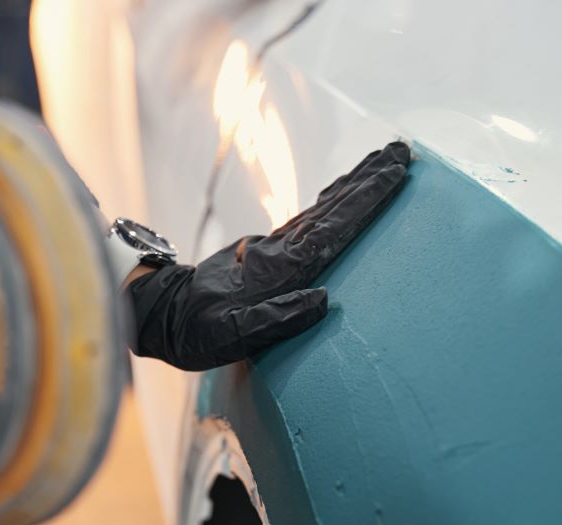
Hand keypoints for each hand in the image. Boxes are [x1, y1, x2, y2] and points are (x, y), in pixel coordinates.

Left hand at [126, 141, 409, 370]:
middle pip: (332, 210)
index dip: (364, 201)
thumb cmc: (195, 332)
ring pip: (321, 211)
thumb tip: (322, 301)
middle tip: (400, 150)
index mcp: (278, 270)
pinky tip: (342, 196)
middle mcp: (279, 251)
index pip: (331, 230)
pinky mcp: (267, 252)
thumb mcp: (230, 336)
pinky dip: (331, 205)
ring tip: (382, 163)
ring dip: (353, 188)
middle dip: (367, 181)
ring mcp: (273, 248)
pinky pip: (309, 223)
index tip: (393, 171)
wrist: (161, 313)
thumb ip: (274, 319)